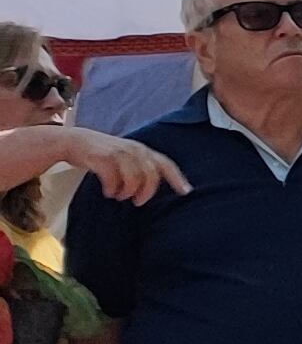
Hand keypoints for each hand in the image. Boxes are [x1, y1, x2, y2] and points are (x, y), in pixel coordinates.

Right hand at [64, 128, 187, 203]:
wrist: (73, 141)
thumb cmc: (103, 153)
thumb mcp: (126, 155)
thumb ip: (141, 166)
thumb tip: (153, 185)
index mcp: (142, 150)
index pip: (165, 164)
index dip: (177, 178)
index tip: (186, 192)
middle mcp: (133, 149)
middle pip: (151, 176)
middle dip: (146, 192)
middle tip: (138, 202)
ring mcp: (118, 152)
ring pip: (134, 179)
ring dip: (128, 192)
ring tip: (119, 195)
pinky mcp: (102, 158)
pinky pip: (113, 179)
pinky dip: (112, 189)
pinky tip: (108, 192)